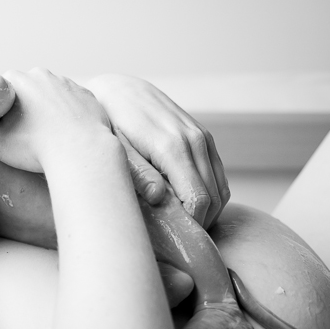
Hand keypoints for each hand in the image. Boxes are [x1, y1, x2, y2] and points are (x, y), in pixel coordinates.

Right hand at [0, 68, 112, 172]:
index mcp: (17, 79)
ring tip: (46, 136)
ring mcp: (68, 83)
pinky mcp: (87, 95)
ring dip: (46, 111)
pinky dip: (68, 115)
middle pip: (26, 91)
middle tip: (25, 136)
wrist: (82, 153)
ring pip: (50, 95)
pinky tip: (66, 134)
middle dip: (23, 109)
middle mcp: (42, 74)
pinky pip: (72, 103)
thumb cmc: (35, 148)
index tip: (4, 129)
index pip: (0, 91)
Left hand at [86, 74, 229, 228]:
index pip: (198, 199)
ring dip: (207, 211)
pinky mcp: (204, 136)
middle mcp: (195, 140)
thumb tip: (161, 200)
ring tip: (181, 225)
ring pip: (221, 189)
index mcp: (173, 147)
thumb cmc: (109, 123)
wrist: (118, 90)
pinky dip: (210, 194)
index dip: (190, 225)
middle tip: (175, 238)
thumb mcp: (116, 150)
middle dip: (199, 223)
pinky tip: (187, 204)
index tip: (172, 237)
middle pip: (214, 198)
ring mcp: (203, 137)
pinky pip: (217, 174)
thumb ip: (138, 174)